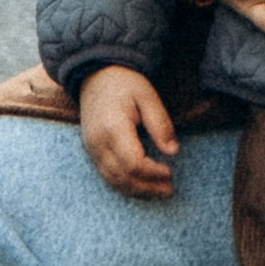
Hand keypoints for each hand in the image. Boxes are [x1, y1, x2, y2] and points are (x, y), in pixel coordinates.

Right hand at [77, 64, 178, 199]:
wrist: (96, 74)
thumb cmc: (124, 83)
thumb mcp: (148, 96)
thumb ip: (160, 124)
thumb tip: (173, 151)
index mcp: (113, 128)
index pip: (133, 163)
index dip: (152, 172)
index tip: (170, 171)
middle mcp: (98, 143)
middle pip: (122, 177)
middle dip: (147, 186)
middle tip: (169, 189)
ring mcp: (92, 149)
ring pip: (113, 180)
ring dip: (136, 189)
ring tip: (159, 191)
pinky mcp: (91, 151)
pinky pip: (106, 175)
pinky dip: (124, 184)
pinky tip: (140, 184)